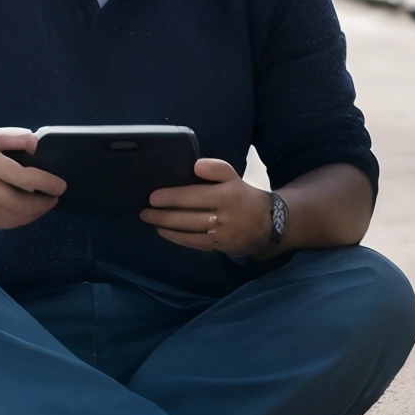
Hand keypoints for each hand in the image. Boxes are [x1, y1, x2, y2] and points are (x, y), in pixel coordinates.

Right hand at [0, 129, 65, 229]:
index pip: (20, 176)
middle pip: (17, 203)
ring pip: (10, 218)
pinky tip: (24, 212)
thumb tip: (37, 146)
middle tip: (53, 199)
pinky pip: (1, 224)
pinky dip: (17, 220)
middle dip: (41, 205)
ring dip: (32, 215)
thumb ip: (16, 138)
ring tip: (41, 206)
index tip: (60, 186)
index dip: (45, 183)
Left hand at [140, 158, 273, 255]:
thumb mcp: (233, 176)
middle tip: (144, 212)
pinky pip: (195, 244)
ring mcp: (222, 236)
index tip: (152, 197)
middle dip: (162, 216)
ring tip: (150, 222)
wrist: (270, 223)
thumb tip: (195, 165)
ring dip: (167, 229)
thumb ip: (216, 168)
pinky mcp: (221, 248)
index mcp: (226, 195)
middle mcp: (224, 217)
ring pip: (189, 233)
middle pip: (187, 217)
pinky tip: (166, 233)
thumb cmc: (243, 195)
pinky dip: (179, 239)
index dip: (171, 197)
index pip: (193, 196)